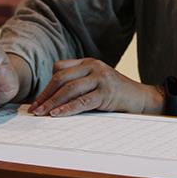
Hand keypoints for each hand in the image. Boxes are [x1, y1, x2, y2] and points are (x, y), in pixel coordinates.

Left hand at [29, 58, 162, 116]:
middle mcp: (93, 66)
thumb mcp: (96, 84)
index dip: (46, 85)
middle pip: (61, 78)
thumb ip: (79, 85)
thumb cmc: (117, 95)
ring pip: (69, 89)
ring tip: (41, 114)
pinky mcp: (107, 92)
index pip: (59, 69)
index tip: (37, 101)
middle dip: (45, 95)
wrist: (143, 99)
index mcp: (88, 63)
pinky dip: (67, 108)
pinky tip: (57, 114)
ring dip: (52, 103)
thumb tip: (52, 100)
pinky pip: (82, 101)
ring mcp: (100, 77)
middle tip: (33, 109)